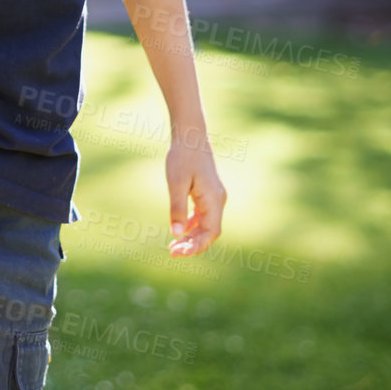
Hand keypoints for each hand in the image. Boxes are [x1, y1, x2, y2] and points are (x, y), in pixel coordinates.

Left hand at [165, 136, 226, 256]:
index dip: (196, 247)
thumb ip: (177, 209)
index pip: (210, 233)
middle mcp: (218, 201)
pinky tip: (182, 230)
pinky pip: (204, 216)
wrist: (191, 136)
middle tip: (172, 251)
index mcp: (213, 200)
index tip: (178, 252)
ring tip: (175, 245)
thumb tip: (176, 234)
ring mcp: (215, 197)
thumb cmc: (182, 157)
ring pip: (207, 225)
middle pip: (210, 232)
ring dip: (193, 237)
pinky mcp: (208, 193)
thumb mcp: (176, 183)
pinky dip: (193, 226)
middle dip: (193, 245)